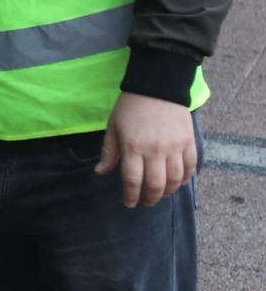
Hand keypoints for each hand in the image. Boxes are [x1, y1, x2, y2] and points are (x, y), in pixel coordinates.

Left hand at [95, 91, 195, 207]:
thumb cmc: (130, 107)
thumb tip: (100, 173)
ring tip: (160, 194)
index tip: (129, 203)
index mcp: (133, 147)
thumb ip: (109, 152)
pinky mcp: (189, 142)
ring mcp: (175, 146)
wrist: (157, 87)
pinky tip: (178, 182)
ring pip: (175, 179)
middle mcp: (155, 150)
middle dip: (150, 198)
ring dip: (168, 191)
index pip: (132, 180)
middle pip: (155, 184)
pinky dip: (185, 178)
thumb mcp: (113, 127)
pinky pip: (190, 167)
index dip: (130, 196)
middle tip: (146, 202)